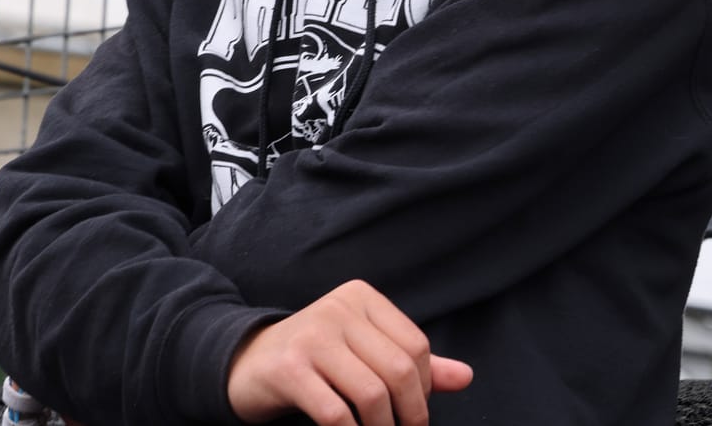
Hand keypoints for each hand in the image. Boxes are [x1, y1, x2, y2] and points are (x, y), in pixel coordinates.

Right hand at [226, 280, 472, 425]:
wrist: (246, 363)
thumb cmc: (314, 359)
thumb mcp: (362, 350)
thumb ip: (410, 362)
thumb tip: (465, 377)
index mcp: (362, 298)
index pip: (416, 346)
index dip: (424, 388)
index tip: (414, 413)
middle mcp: (339, 308)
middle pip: (399, 370)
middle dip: (409, 413)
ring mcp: (312, 336)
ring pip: (372, 393)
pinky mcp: (289, 369)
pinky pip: (336, 413)